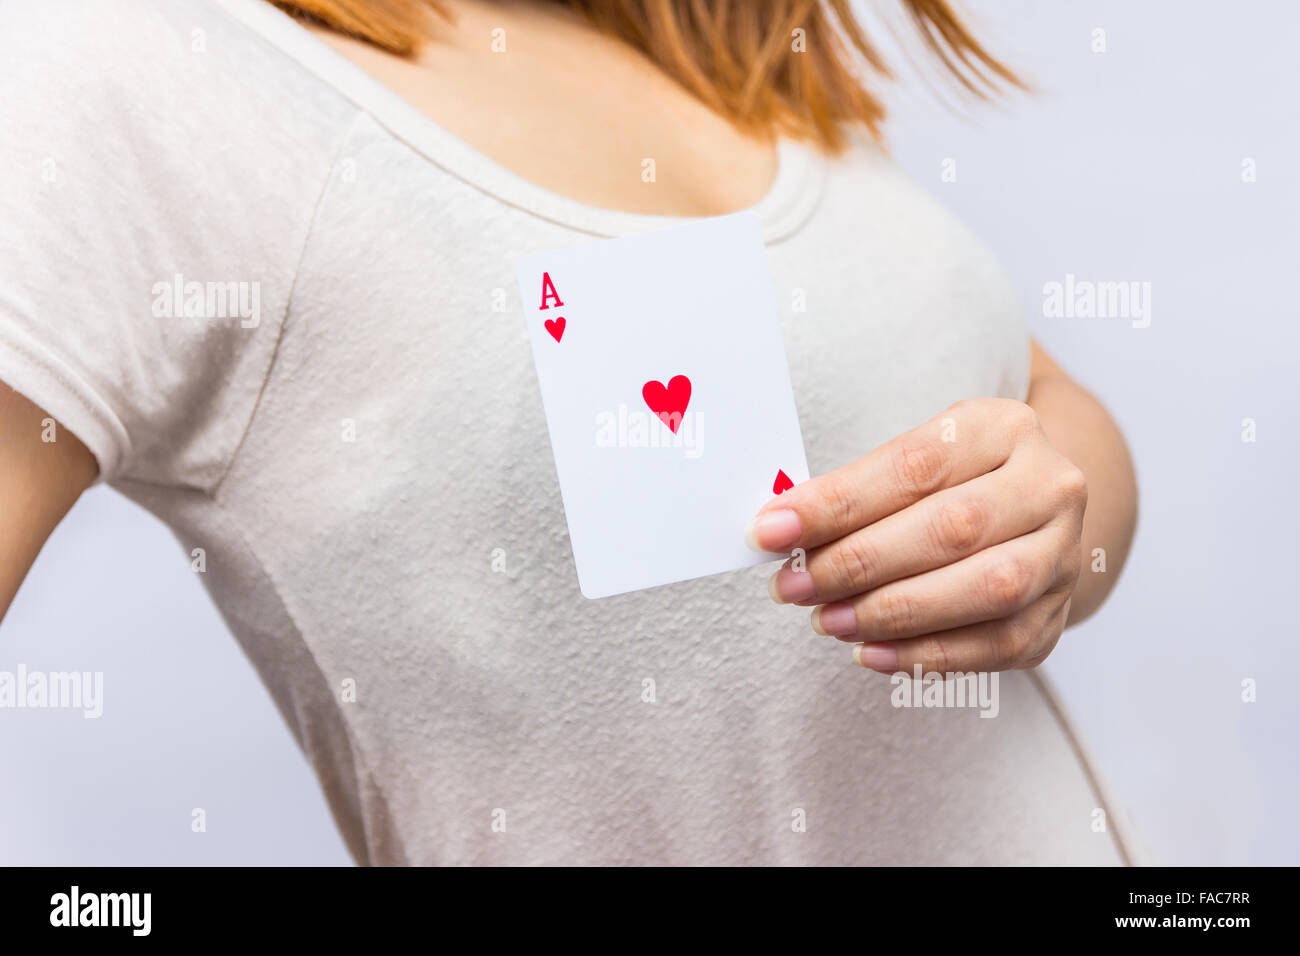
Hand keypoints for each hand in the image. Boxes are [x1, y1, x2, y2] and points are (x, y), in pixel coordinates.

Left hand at [747, 399, 1087, 673]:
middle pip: (952, 528)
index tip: (772, 529)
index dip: (838, 503)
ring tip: (826, 620)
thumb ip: (856, 491)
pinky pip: (997, 644)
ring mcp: (1063, 553)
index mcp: (1003, 429)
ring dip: (893, 612)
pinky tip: (869, 652)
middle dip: (858, 563)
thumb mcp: (914, 459)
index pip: (914, 466)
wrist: (1034, 510)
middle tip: (793, 583)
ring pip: (985, 589)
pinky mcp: (1058, 613)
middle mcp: (1048, 486)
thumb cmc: (953, 482)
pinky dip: (927, 654)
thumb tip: (778, 530)